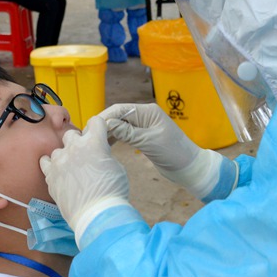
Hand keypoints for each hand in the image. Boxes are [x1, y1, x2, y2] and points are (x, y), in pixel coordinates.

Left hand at [40, 117, 130, 242]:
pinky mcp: (50, 175)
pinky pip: (45, 162)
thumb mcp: (116, 167)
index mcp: (95, 143)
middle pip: (72, 134)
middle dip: (78, 143)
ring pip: (58, 150)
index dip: (98, 128)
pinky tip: (58, 172)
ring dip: (64, 156)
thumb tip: (98, 152)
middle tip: (83, 156)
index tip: (98, 135)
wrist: (96, 215)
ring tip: (71, 169)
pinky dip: (51, 166)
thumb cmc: (112, 193)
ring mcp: (60, 161)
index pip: (95, 122)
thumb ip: (104, 154)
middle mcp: (75, 147)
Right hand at [101, 103, 226, 198]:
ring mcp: (143, 126)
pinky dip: (115, 138)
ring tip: (94, 143)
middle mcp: (144, 116)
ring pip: (120, 125)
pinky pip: (124, 134)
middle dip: (103, 125)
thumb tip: (107, 123)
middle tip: (87, 138)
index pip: (120, 110)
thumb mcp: (150, 142)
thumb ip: (128, 133)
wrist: (189, 167)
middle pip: (118, 116)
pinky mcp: (143, 137)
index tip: (90, 129)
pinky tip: (105, 146)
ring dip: (107, 132)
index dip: (104, 117)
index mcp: (147, 112)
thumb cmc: (174, 153)